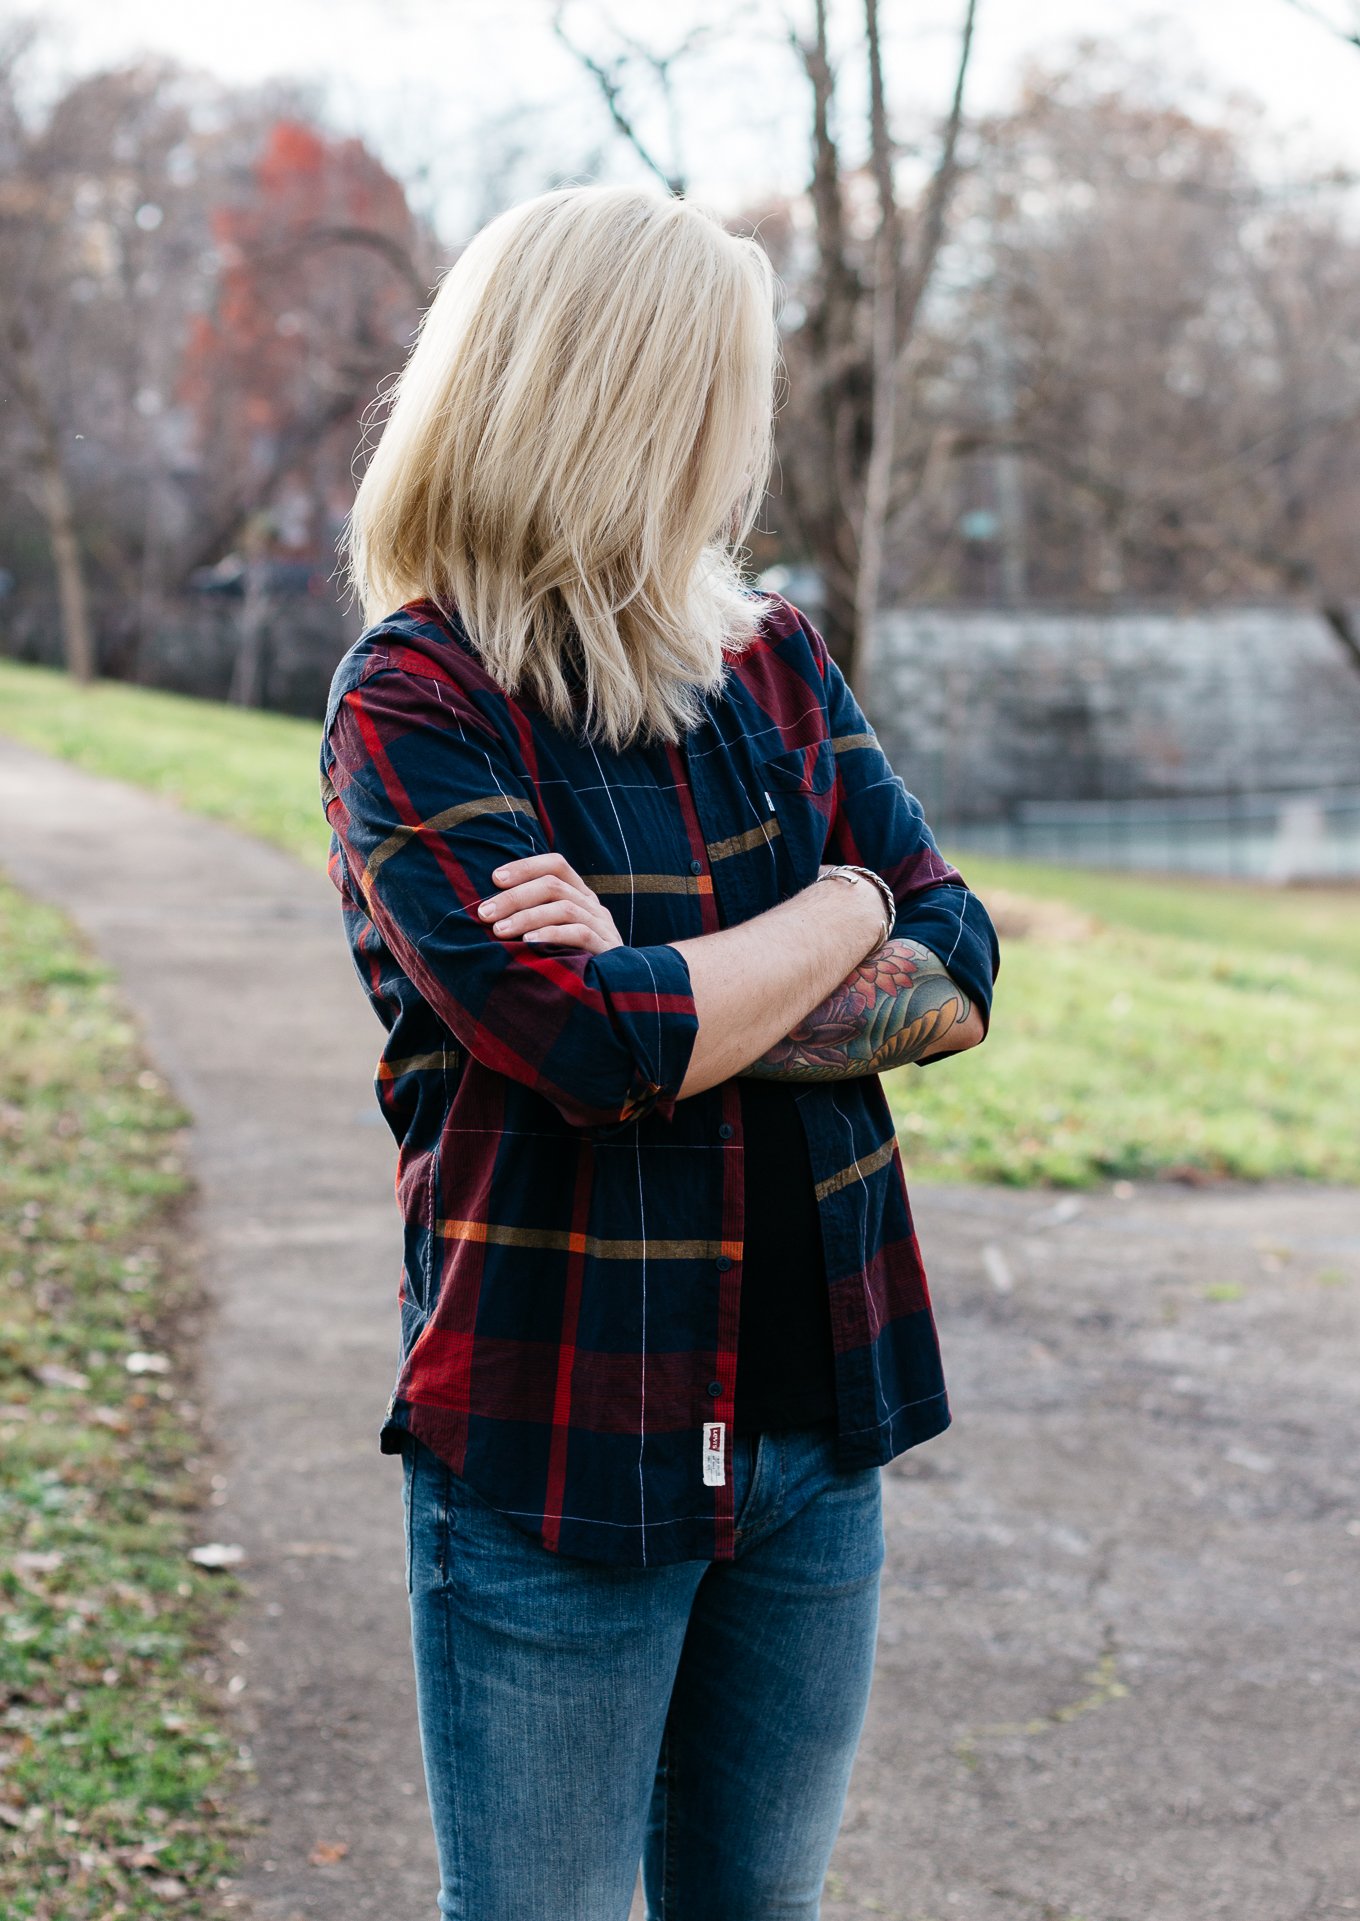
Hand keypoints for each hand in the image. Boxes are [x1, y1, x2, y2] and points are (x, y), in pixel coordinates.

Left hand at [476, 852, 623, 953]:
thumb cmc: (567, 962)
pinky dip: (551, 935)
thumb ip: (532, 915)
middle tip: (485, 913)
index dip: (525, 867)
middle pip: (553, 885)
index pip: (556, 865)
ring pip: (564, 908)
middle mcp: (592, 906)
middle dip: (514, 897)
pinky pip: (580, 934)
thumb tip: (486, 909)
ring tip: (499, 931)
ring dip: (527, 917)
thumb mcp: (551, 933)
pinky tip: (528, 943)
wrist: (608, 993)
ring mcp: (602, 927)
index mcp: (579, 895)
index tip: (495, 878)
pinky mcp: (606, 950)